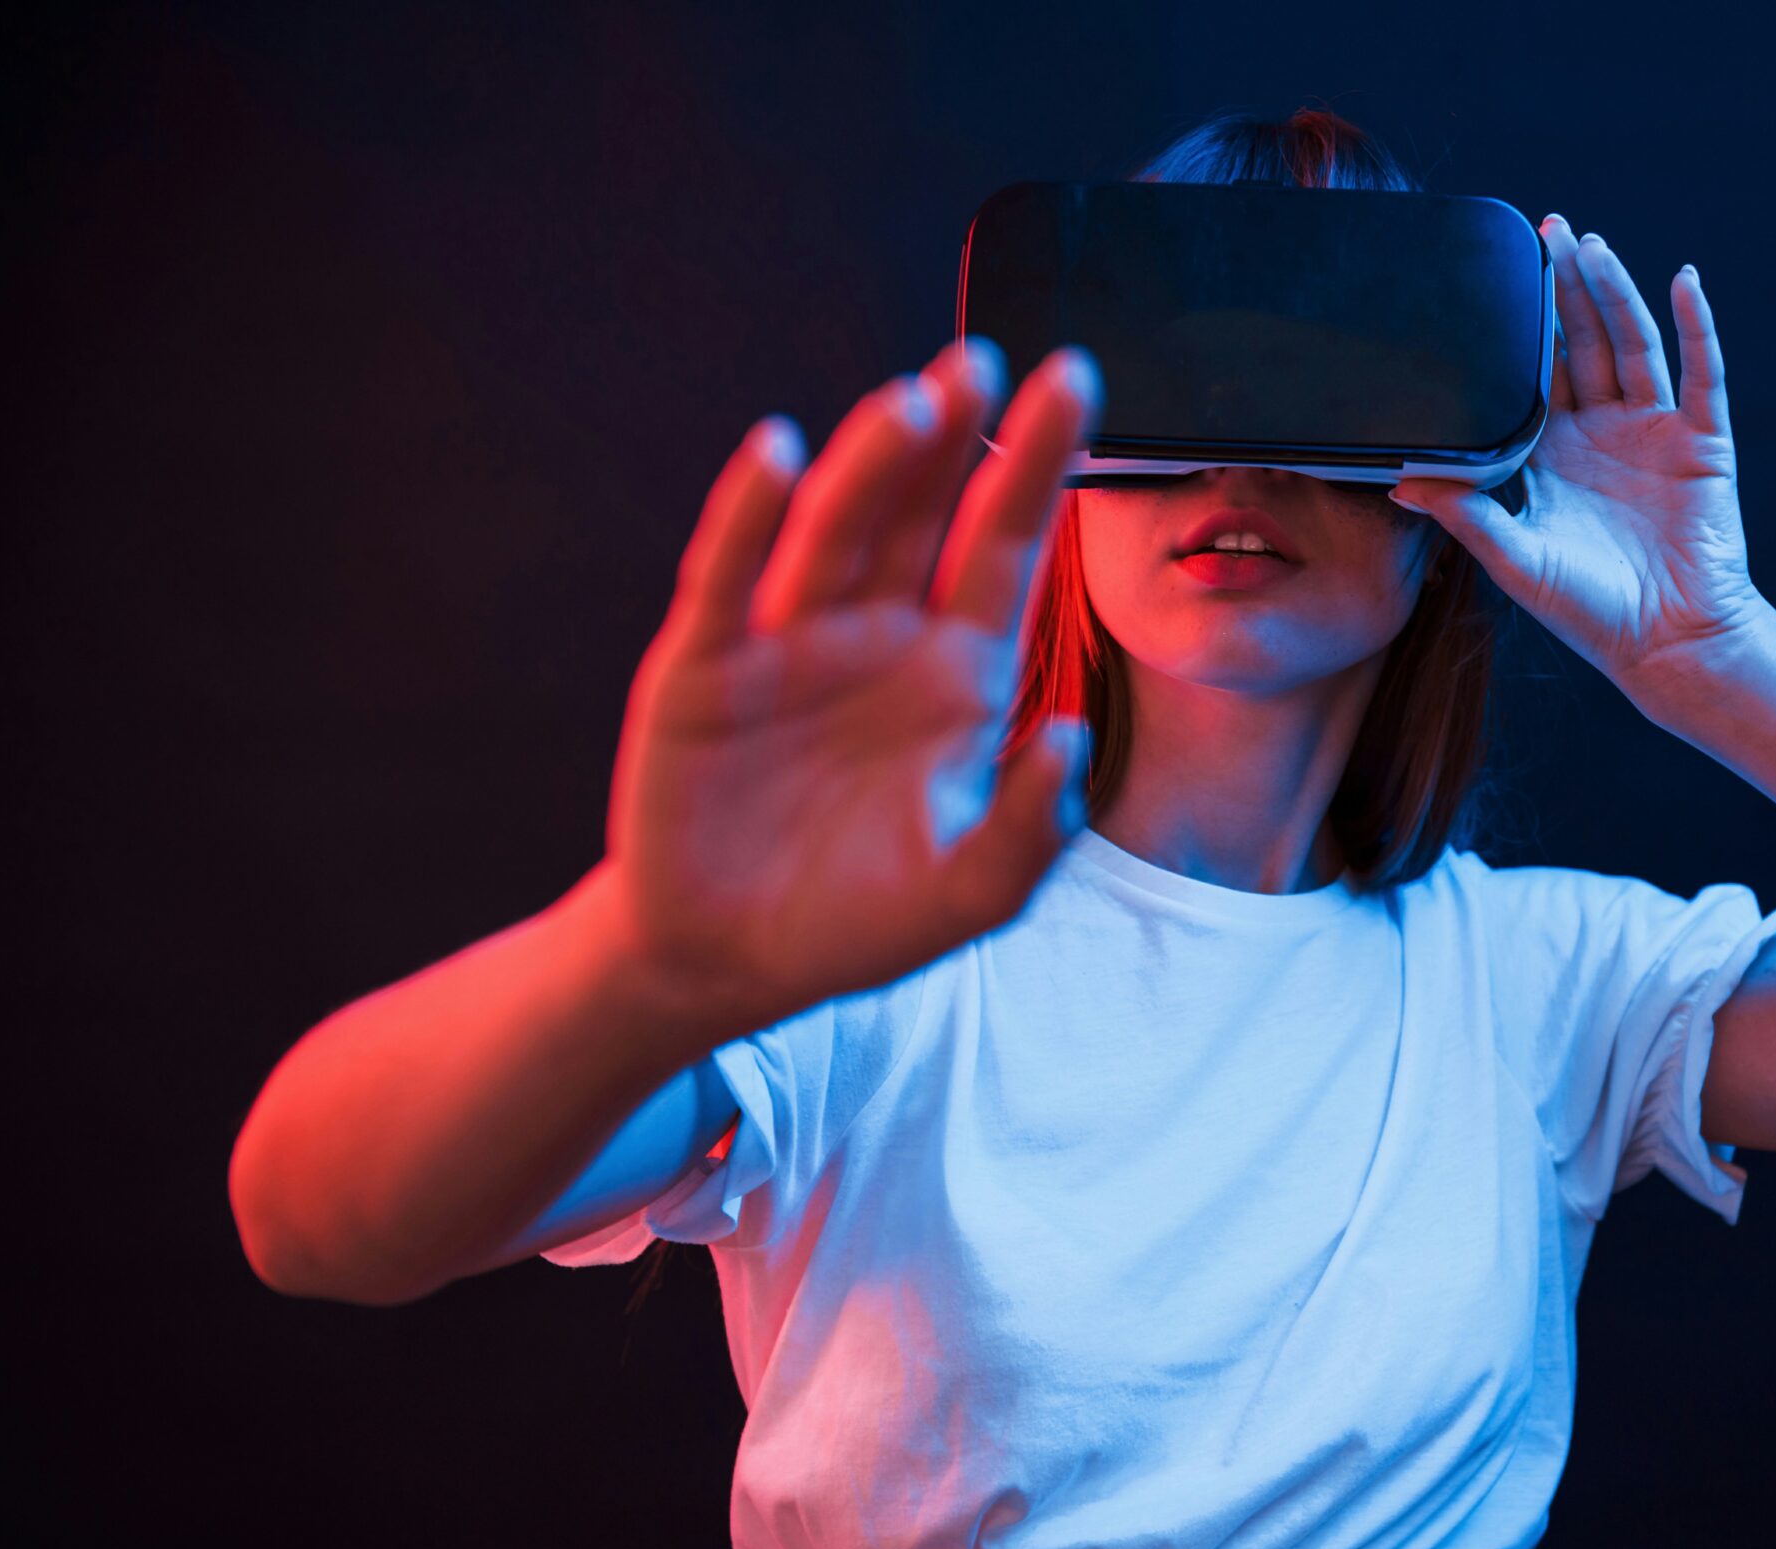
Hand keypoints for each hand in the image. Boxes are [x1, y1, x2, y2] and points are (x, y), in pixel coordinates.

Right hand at [601, 337, 1102, 1033]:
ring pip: (835, 529)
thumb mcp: (970, 895)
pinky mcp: (702, 668)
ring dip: (872, 464)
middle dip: (952, 437)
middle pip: (921, 513)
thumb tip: (1069, 738)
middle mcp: (876, 636)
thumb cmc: (859, 920)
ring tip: (913, 400)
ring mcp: (787, 644)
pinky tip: (780, 452)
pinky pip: (729, 578)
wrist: (729, 963)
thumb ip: (1032, 828)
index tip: (1073, 379)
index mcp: (954, 673)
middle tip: (982, 358)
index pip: (1004, 545)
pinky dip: (749, 514)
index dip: (1036, 465)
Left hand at [1388, 214, 1769, 691]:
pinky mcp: (1701, 440)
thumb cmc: (1589, 611)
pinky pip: (1701, 371)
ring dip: (1614, 292)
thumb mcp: (1513, 559)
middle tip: (1543, 231)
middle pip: (1580, 343)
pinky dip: (1696, 325)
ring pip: (1631, 343)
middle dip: (1562, 288)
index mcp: (1551, 457)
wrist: (1669, 642)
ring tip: (1590, 243)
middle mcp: (1599, 433)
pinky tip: (1683, 280)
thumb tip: (1399, 481)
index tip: (1492, 276)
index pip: (1529, 376)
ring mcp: (1652, 431)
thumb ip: (1464, 514)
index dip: (1516, 329)